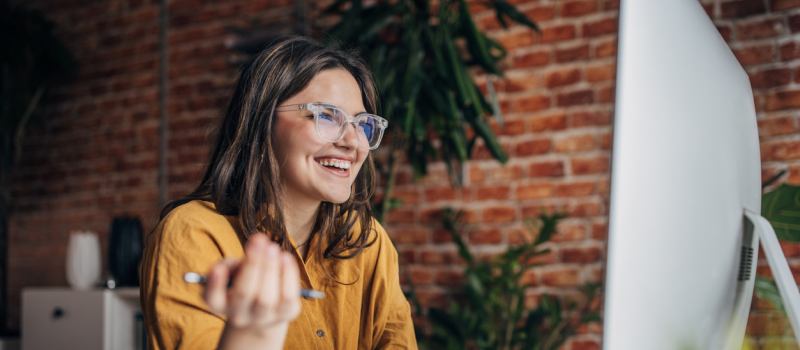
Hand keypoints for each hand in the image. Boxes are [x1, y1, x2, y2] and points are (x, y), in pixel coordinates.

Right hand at [203, 233, 300, 347]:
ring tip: (273, 247)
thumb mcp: (232, 271)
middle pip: (243, 293)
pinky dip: (288, 275)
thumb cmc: (244, 281)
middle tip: (259, 239)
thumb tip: (254, 250)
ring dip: (270, 268)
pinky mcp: (285, 314)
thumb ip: (234, 262)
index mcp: (219, 302)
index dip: (215, 285)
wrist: (262, 310)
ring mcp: (263, 318)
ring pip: (266, 298)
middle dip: (252, 264)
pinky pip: (288, 297)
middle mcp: (238, 315)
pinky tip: (286, 257)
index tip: (218, 269)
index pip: (212, 298)